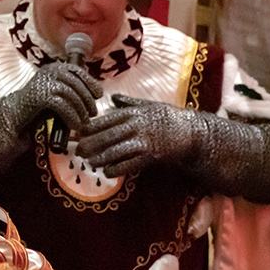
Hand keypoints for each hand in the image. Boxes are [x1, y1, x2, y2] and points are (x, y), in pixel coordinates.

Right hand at [12, 62, 102, 132]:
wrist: (14, 116)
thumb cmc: (37, 108)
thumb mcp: (56, 95)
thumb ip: (70, 91)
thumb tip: (92, 96)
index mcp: (53, 69)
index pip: (76, 71)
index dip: (90, 82)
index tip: (98, 94)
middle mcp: (49, 72)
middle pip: (76, 83)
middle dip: (87, 99)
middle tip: (93, 113)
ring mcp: (44, 83)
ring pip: (71, 94)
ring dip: (81, 109)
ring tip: (84, 122)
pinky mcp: (41, 96)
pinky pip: (63, 105)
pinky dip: (72, 116)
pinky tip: (75, 125)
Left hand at [77, 94, 197, 176]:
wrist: (193, 133)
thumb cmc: (169, 118)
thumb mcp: (149, 105)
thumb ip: (128, 103)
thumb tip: (112, 97)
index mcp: (132, 113)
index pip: (104, 120)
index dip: (87, 128)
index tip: (75, 133)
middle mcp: (135, 126)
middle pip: (106, 136)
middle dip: (89, 144)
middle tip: (77, 150)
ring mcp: (143, 141)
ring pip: (114, 151)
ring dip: (99, 158)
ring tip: (88, 162)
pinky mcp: (150, 156)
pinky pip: (128, 164)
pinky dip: (115, 169)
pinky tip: (106, 172)